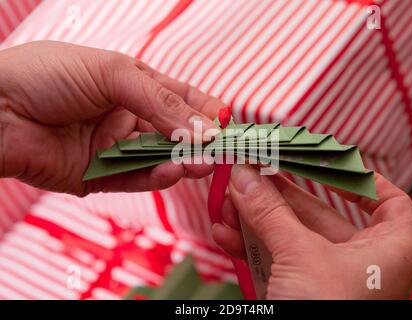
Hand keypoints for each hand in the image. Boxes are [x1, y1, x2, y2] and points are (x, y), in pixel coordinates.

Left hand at [0, 41, 221, 194]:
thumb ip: (159, 99)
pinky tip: (171, 172)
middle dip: (198, 140)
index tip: (226, 120)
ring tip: (201, 163)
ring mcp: (112, 148)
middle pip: (172, 132)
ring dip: (181, 161)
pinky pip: (134, 179)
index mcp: (130, 85)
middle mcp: (125, 117)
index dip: (203, 109)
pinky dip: (154, 178)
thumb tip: (200, 125)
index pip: (178, 97)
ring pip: (157, 158)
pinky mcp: (98, 176)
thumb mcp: (111, 73)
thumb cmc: (46, 75)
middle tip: (220, 149)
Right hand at [212, 166, 411, 298]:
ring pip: (288, 236)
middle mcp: (359, 261)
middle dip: (276, 195)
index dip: (363, 179)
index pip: (389, 202)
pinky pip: (274, 259)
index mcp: (386, 250)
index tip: (328, 162)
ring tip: (227, 201)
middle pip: (318, 212)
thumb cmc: (327, 313)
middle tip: (248, 174)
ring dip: (254, 218)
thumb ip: (271, 212)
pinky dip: (248, 245)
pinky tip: (223, 230)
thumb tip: (244, 175)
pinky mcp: (297, 292)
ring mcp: (325, 278)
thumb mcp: (300, 256)